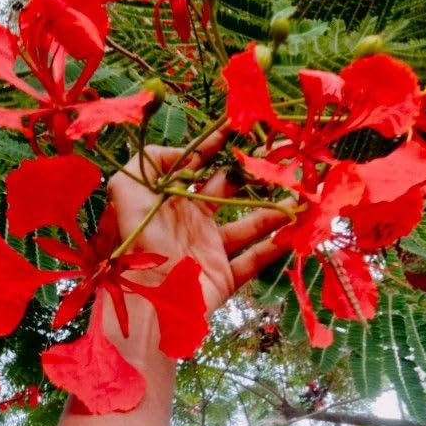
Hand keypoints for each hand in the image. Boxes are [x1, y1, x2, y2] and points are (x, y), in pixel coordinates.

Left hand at [108, 138, 290, 315]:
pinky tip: (296, 233)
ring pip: (248, 226)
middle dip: (251, 176)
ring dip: (273, 212)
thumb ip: (149, 160)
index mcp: (170, 201)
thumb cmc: (136, 241)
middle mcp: (191, 222)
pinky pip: (254, 261)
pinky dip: (275, 249)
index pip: (196, 166)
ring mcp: (208, 250)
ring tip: (298, 195)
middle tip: (278, 160)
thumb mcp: (126, 188)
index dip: (215, 146)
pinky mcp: (222, 277)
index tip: (238, 127)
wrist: (149, 299)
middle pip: (227, 193)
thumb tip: (184, 154)